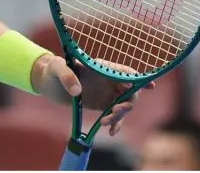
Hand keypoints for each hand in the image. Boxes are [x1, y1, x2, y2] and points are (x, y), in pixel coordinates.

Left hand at [31, 55, 154, 135]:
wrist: (48, 82)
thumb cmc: (53, 69)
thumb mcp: (57, 68)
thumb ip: (67, 76)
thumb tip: (77, 91)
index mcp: (102, 68)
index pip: (126, 72)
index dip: (140, 79)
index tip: (151, 86)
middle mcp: (108, 80)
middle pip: (130, 92)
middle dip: (127, 103)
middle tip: (114, 111)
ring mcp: (107, 93)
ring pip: (123, 106)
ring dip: (118, 116)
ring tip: (104, 123)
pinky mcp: (102, 105)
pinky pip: (114, 115)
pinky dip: (115, 124)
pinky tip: (112, 132)